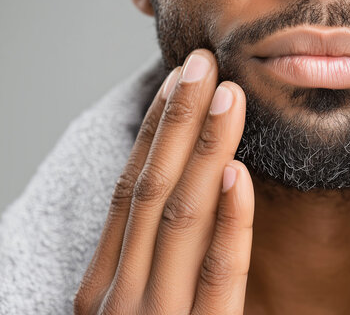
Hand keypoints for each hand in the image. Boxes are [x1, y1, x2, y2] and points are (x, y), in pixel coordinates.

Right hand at [74, 49, 253, 313]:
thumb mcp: (138, 305)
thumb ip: (151, 260)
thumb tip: (187, 188)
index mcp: (104, 282)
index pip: (130, 190)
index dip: (155, 131)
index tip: (177, 83)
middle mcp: (122, 294)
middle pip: (152, 189)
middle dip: (179, 121)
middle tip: (203, 65)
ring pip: (183, 217)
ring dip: (206, 150)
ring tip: (229, 97)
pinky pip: (220, 274)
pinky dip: (230, 221)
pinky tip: (239, 174)